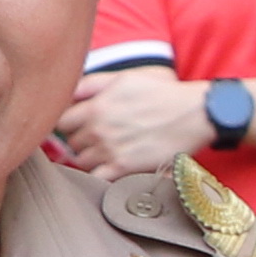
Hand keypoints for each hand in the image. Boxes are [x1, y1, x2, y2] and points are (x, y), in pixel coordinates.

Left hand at [52, 71, 218, 174]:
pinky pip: (97, 178)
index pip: (61, 121)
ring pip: (82, 161)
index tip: (80, 124)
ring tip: (107, 152)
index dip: (70, 123)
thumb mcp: (124, 78)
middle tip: (99, 137)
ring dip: (90, 158)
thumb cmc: (162, 93)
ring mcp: (110, 150)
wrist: (194, 114)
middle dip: (81, 139)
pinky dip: (100, 175)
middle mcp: (99, 130)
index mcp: (96, 106)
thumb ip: (91, 84)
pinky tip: (110, 169)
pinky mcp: (124, 168)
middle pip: (72, 142)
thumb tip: (68, 93)